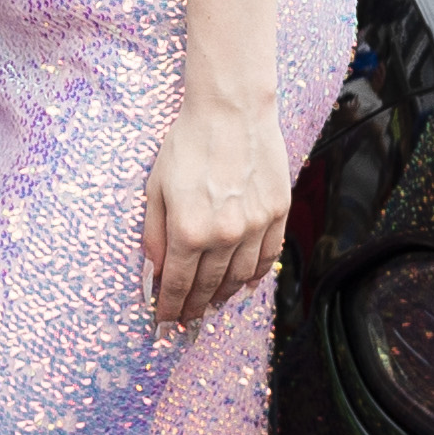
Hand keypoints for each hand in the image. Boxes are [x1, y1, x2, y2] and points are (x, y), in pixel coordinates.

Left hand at [142, 97, 293, 327]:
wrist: (231, 113)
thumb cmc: (186, 146)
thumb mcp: (155, 189)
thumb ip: (155, 234)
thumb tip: (155, 270)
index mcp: (189, 231)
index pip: (177, 283)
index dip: (170, 306)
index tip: (163, 321)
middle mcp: (225, 235)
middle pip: (208, 285)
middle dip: (194, 307)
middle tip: (186, 321)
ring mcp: (256, 226)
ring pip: (240, 277)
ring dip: (223, 296)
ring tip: (211, 305)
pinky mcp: (278, 213)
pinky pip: (268, 256)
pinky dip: (255, 276)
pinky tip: (243, 285)